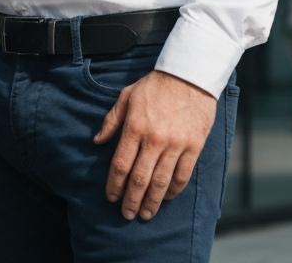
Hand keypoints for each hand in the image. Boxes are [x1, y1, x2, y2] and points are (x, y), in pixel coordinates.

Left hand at [94, 70, 216, 220]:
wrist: (189, 76)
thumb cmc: (155, 86)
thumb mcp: (127, 96)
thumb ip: (112, 120)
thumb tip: (97, 142)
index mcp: (135, 126)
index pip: (121, 163)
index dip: (114, 184)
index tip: (111, 196)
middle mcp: (154, 139)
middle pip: (140, 178)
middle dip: (131, 199)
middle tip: (126, 214)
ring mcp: (176, 145)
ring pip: (161, 182)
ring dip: (152, 201)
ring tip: (145, 214)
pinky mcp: (193, 147)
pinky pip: (182, 176)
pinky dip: (173, 191)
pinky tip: (165, 199)